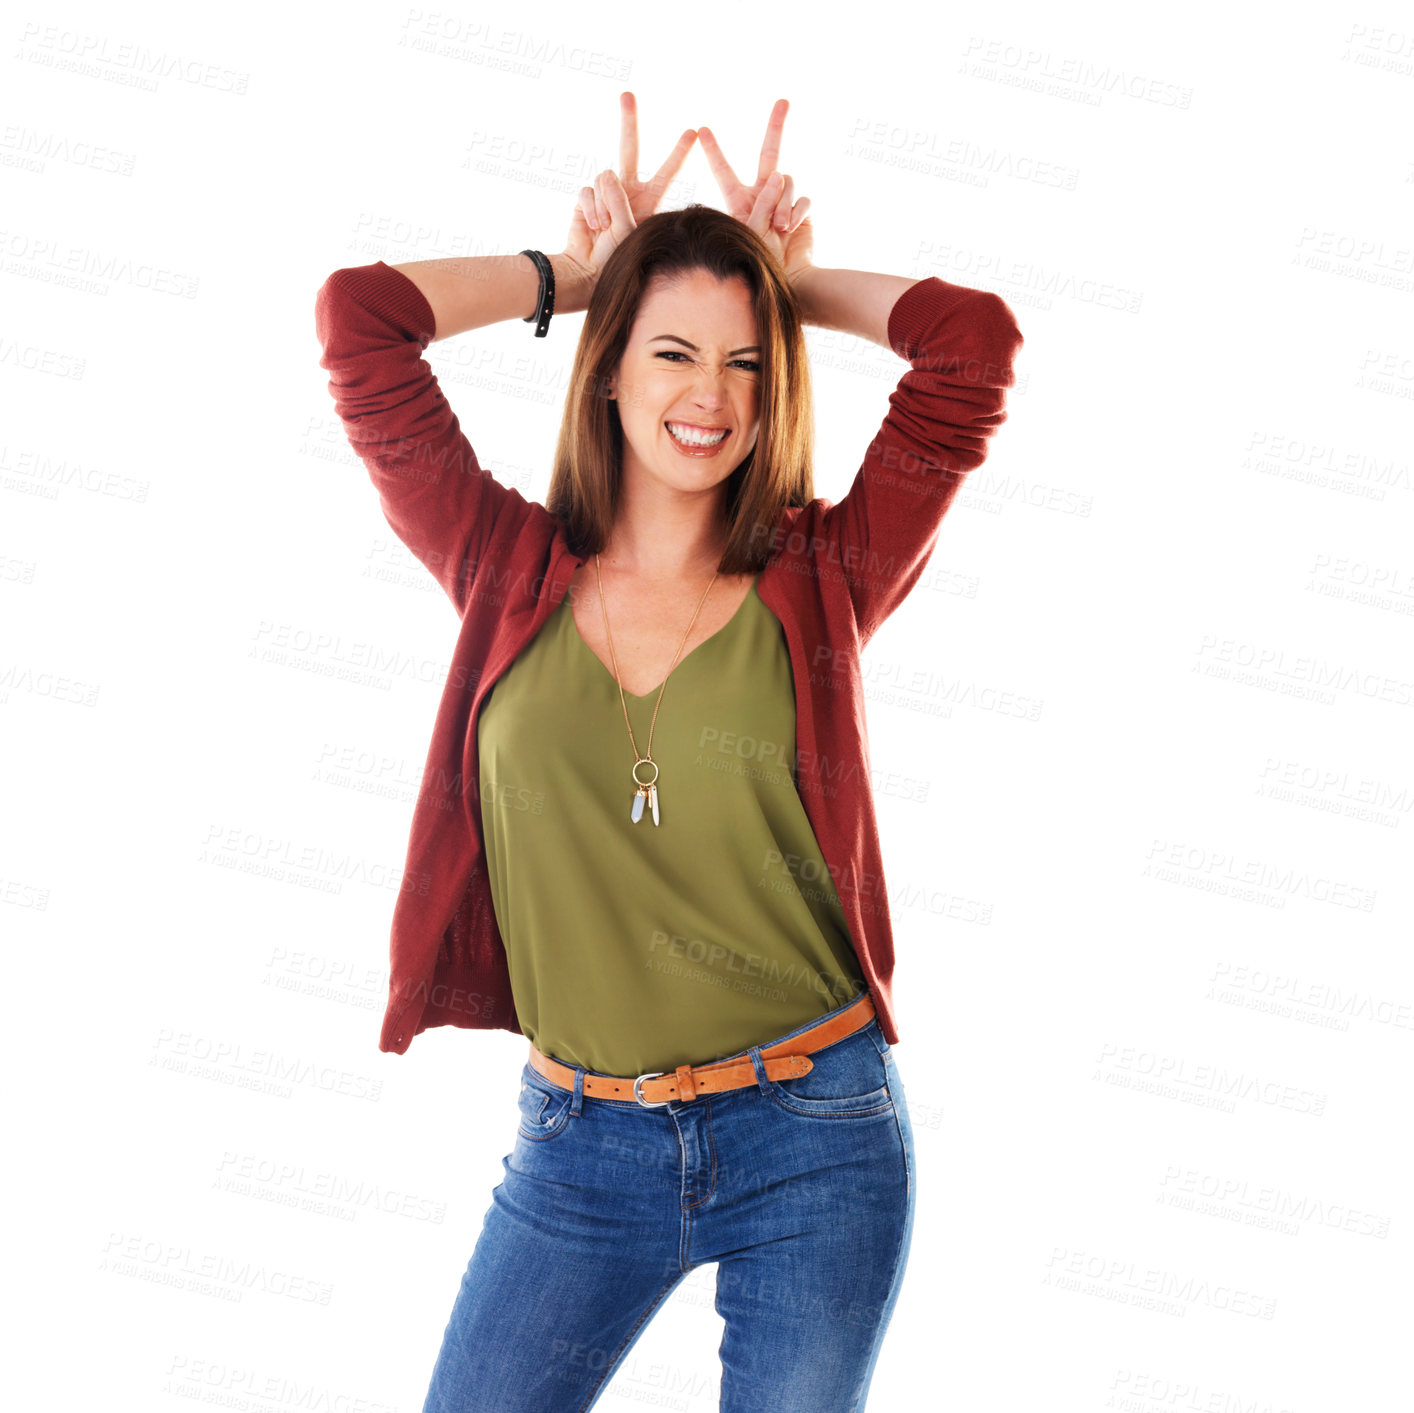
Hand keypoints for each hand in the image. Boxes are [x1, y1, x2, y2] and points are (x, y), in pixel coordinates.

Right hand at [560, 91, 696, 304]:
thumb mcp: (630, 229)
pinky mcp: (585, 198)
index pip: (666, 172)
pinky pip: (587, 190)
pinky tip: (593, 227)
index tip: (693, 131)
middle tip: (627, 94)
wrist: (589, 274)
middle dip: (629, 121)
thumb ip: (621, 198)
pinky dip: (590, 208)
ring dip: (604, 204)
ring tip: (605, 229)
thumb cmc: (617, 258)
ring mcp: (604, 193)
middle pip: (629, 149)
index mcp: (647, 200)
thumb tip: (606, 171)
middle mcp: (626, 191)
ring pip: (604, 177)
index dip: (678, 153)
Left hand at [697, 99, 812, 284]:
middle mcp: (763, 195)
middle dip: (776, 125)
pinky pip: (803, 199)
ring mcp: (784, 201)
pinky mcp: (801, 211)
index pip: (725, 171)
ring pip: (788, 181)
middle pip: (770, 153)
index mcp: (740, 201)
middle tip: (784, 100)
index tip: (702, 130)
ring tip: (779, 227)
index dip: (715, 152)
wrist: (785, 282)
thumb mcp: (748, 234)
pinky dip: (798, 211)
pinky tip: (791, 229)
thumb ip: (761, 204)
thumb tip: (778, 174)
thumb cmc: (756, 266)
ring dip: (784, 201)